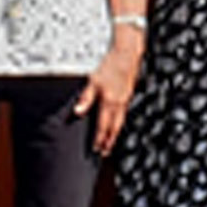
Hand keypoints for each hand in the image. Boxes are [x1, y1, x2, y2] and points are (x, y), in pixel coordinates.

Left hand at [74, 34, 143, 154]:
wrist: (127, 54)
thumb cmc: (110, 65)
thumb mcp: (93, 81)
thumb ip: (85, 98)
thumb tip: (77, 112)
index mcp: (109, 102)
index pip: (103, 126)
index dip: (99, 139)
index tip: (96, 149)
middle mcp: (119, 104)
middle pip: (114, 128)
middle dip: (109, 141)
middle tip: (105, 152)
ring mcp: (125, 100)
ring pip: (120, 122)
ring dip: (115, 134)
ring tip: (111, 142)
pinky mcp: (128, 95)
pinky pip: (124, 114)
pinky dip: (120, 123)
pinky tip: (117, 122)